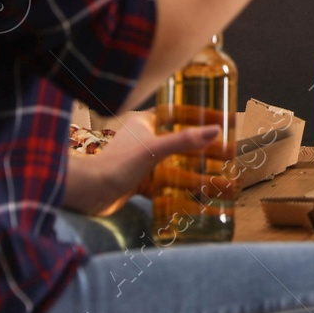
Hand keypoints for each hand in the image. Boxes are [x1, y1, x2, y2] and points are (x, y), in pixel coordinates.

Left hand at [61, 111, 219, 215]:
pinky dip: (180, 191)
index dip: (197, 116)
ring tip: (218, 179)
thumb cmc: (116, 165)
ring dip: (194, 172)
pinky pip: (165, 185)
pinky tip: (198, 198)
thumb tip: (215, 130)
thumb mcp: (154, 149)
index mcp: (144, 123)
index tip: (219, 120)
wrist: (88, 195)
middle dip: (201, 149)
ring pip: (174, 164)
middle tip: (225, 154)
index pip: (176, 113)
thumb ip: (184, 140)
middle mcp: (143, 140)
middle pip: (179, 141)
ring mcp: (141, 162)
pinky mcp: (139, 183)